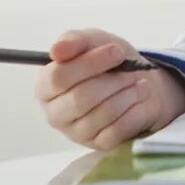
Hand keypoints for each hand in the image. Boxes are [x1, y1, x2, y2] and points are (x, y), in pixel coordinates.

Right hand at [35, 29, 184, 149]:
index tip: (117, 52)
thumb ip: (74, 41)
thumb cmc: (108, 62)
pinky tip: (138, 98)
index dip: (90, 63)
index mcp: (46, 86)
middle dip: (113, 80)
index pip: (58, 78)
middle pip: (81, 97)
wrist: (138, 81)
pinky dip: (135, 109)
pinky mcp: (99, 143)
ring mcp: (76, 131)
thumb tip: (57, 50)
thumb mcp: (92, 42)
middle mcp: (55, 112)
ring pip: (103, 113)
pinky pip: (118, 129)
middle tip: (131, 70)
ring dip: (127, 93)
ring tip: (137, 83)